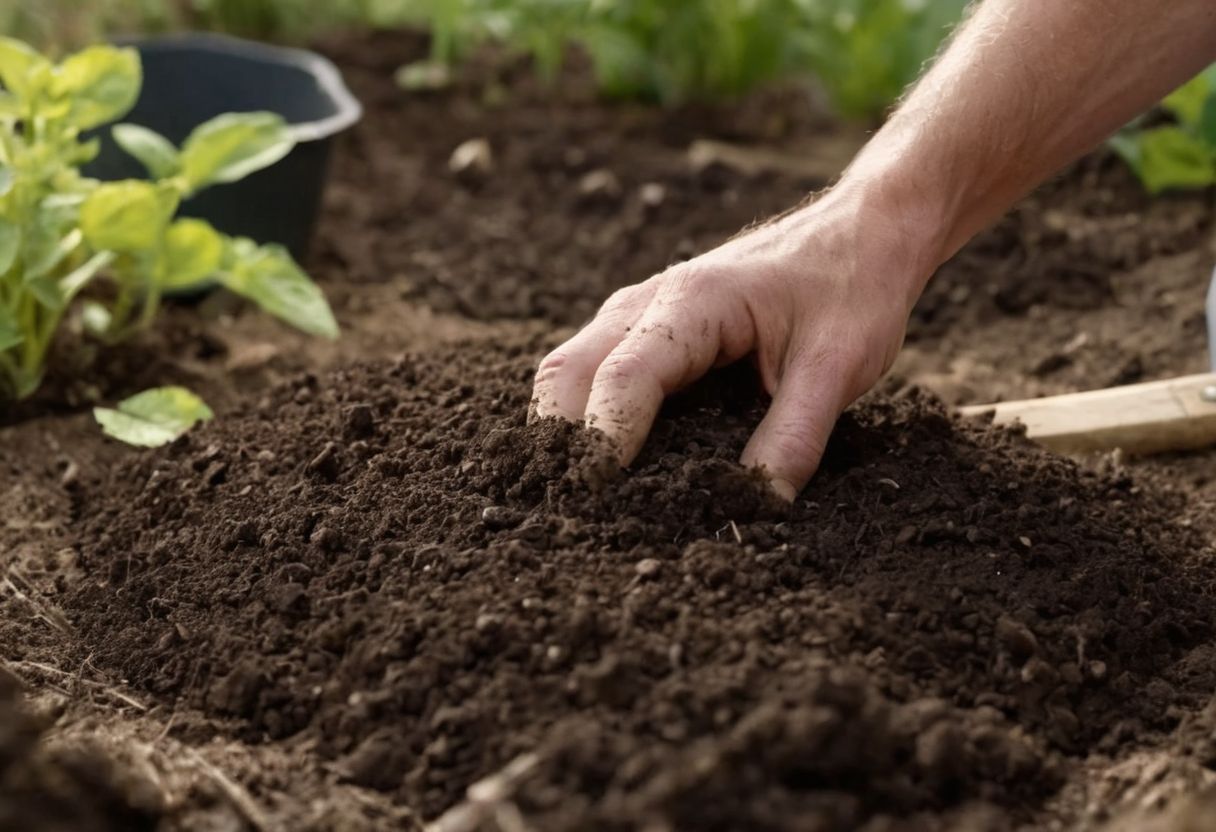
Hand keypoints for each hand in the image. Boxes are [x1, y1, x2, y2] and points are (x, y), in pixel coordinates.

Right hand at [531, 186, 935, 499]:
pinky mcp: (644, 330)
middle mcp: (646, 304)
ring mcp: (637, 313)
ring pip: (570, 373)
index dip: (603, 442)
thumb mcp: (838, 366)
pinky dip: (586, 417)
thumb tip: (758, 504)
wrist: (860, 231)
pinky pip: (592, 373)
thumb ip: (796, 436)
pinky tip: (610, 465)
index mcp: (691, 304)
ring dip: (567, 432)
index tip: (599, 500)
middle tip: (578, 513)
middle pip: (566, 374)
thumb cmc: (850, 287)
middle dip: (562, 443)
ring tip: (586, 499)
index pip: (621, 379)